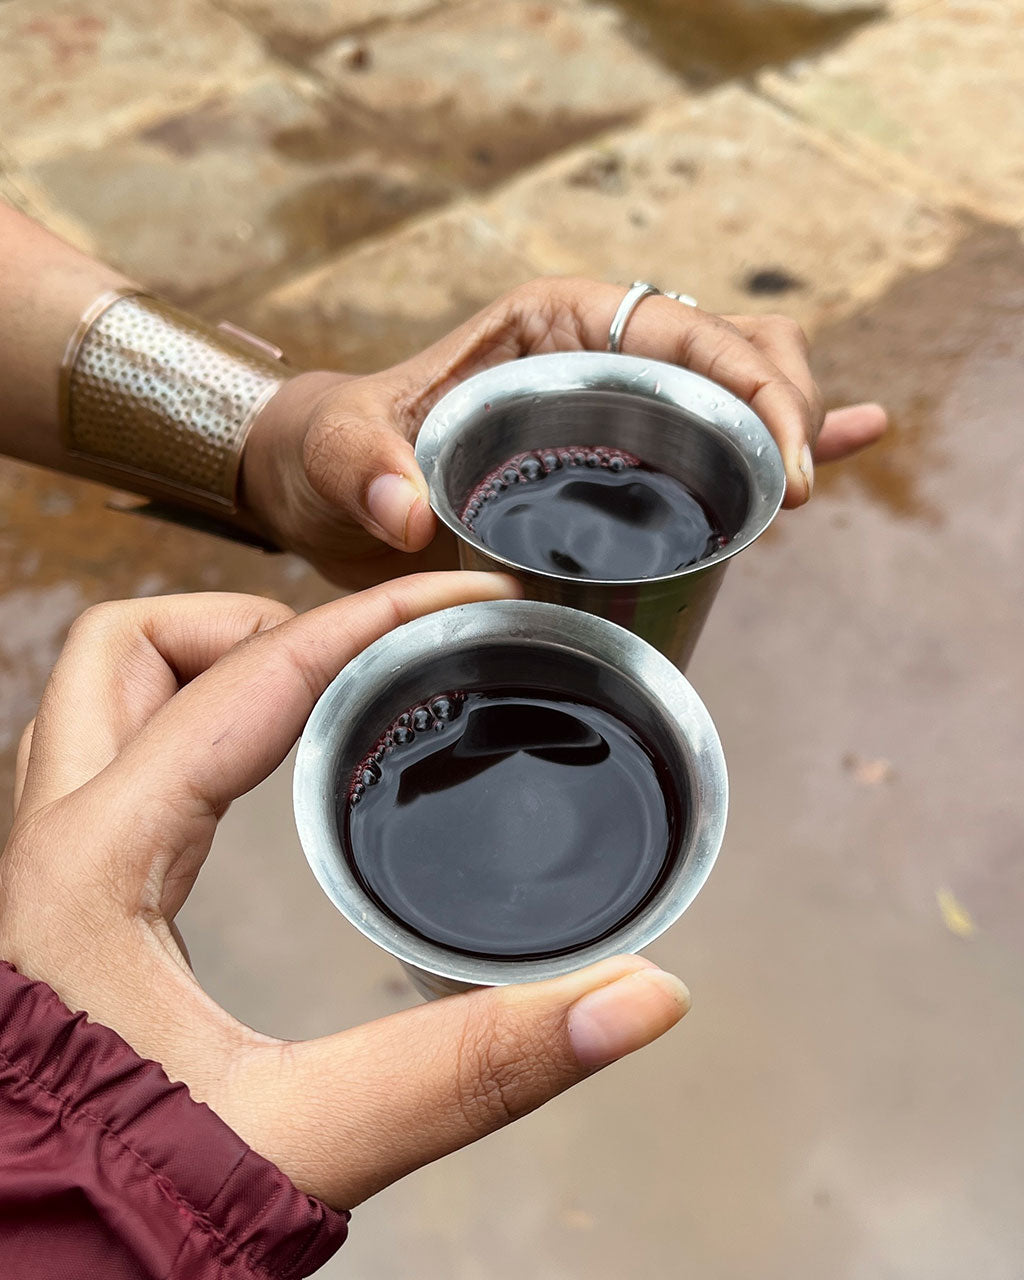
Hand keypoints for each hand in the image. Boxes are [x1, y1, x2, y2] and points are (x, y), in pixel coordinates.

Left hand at [0, 574, 689, 1209]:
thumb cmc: (119, 1217)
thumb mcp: (313, 1137)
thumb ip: (480, 1069)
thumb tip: (636, 998)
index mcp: (94, 865)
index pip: (248, 681)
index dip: (373, 619)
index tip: (465, 598)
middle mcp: (53, 846)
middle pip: (127, 646)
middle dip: (253, 618)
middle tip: (366, 654)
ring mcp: (48, 870)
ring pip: (100, 696)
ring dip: (206, 665)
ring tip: (323, 690)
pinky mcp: (65, 904)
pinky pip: (112, 759)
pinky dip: (187, 725)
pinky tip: (263, 774)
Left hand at [240, 277, 886, 586]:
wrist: (329, 492)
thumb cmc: (335, 452)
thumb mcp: (336, 451)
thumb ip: (363, 467)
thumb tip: (412, 515)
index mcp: (555, 324)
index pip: (686, 329)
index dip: (752, 386)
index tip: (781, 463)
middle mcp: (601, 354)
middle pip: (736, 350)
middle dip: (785, 405)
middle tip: (787, 493)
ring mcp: (620, 407)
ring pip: (741, 390)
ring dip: (788, 427)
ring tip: (801, 490)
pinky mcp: (622, 461)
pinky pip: (719, 444)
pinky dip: (786, 443)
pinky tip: (857, 445)